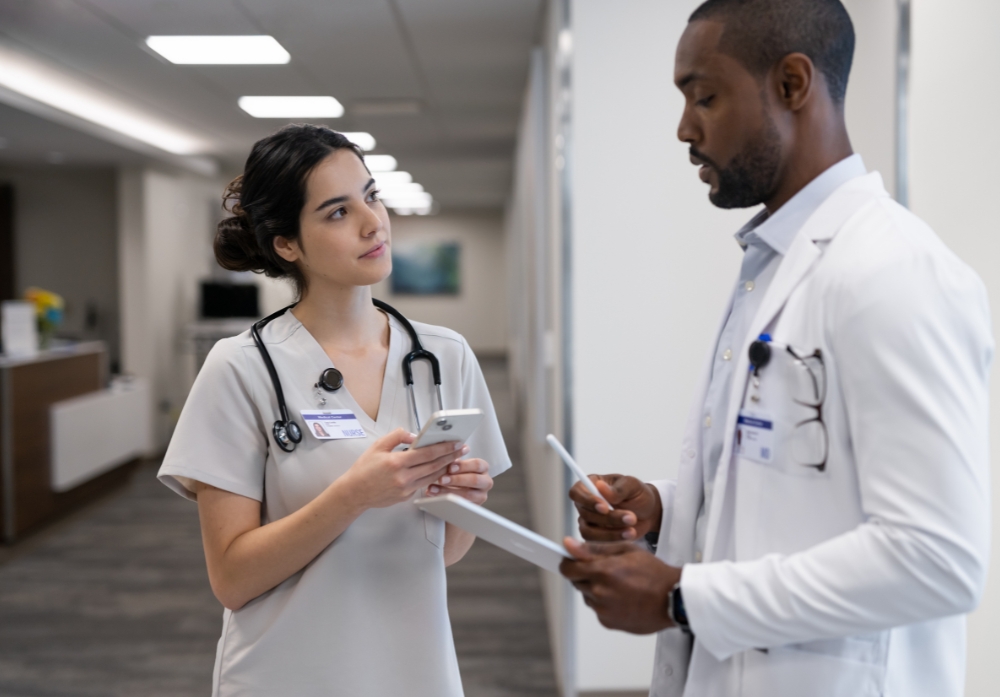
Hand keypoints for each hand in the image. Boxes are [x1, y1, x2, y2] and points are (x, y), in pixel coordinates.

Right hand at [340, 428, 466, 509]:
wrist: (355, 493)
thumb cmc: (364, 469)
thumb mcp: (378, 446)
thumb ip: (397, 437)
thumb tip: (415, 436)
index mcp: (396, 462)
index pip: (427, 454)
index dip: (444, 448)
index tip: (455, 443)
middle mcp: (403, 477)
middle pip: (434, 466)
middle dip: (450, 457)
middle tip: (462, 449)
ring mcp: (406, 489)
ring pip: (432, 477)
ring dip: (446, 467)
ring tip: (455, 459)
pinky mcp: (406, 496)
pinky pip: (423, 484)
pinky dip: (433, 476)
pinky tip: (440, 470)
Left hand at [426, 458, 492, 504]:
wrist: (457, 495)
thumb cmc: (456, 476)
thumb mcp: (457, 467)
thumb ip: (453, 462)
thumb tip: (445, 456)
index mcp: (483, 468)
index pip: (477, 464)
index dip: (464, 466)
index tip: (450, 467)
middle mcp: (485, 481)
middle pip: (475, 480)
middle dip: (456, 479)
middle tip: (441, 479)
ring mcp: (481, 496)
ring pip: (468, 495)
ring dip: (448, 491)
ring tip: (433, 488)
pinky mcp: (473, 507)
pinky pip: (461, 505)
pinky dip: (445, 500)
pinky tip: (433, 495)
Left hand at [560, 538, 680, 633]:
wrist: (673, 598)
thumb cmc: (653, 572)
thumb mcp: (625, 550)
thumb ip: (594, 548)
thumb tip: (568, 545)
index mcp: (602, 571)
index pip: (568, 568)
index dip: (568, 563)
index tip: (571, 561)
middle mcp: (599, 592)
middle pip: (577, 582)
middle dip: (586, 575)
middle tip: (607, 571)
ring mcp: (603, 610)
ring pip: (587, 596)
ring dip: (596, 590)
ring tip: (619, 585)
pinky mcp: (609, 623)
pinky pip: (598, 610)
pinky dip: (605, 604)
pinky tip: (623, 598)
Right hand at [569, 474, 661, 541]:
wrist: (648, 512)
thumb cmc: (638, 494)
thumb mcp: (633, 486)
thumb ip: (618, 488)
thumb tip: (601, 487)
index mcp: (590, 484)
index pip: (577, 492)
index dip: (587, 500)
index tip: (605, 507)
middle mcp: (585, 504)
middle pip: (585, 514)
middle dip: (609, 518)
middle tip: (631, 518)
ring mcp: (589, 521)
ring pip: (588, 531)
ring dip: (610, 533)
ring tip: (631, 530)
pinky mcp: (595, 536)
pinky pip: (596, 544)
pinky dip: (612, 541)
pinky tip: (628, 536)